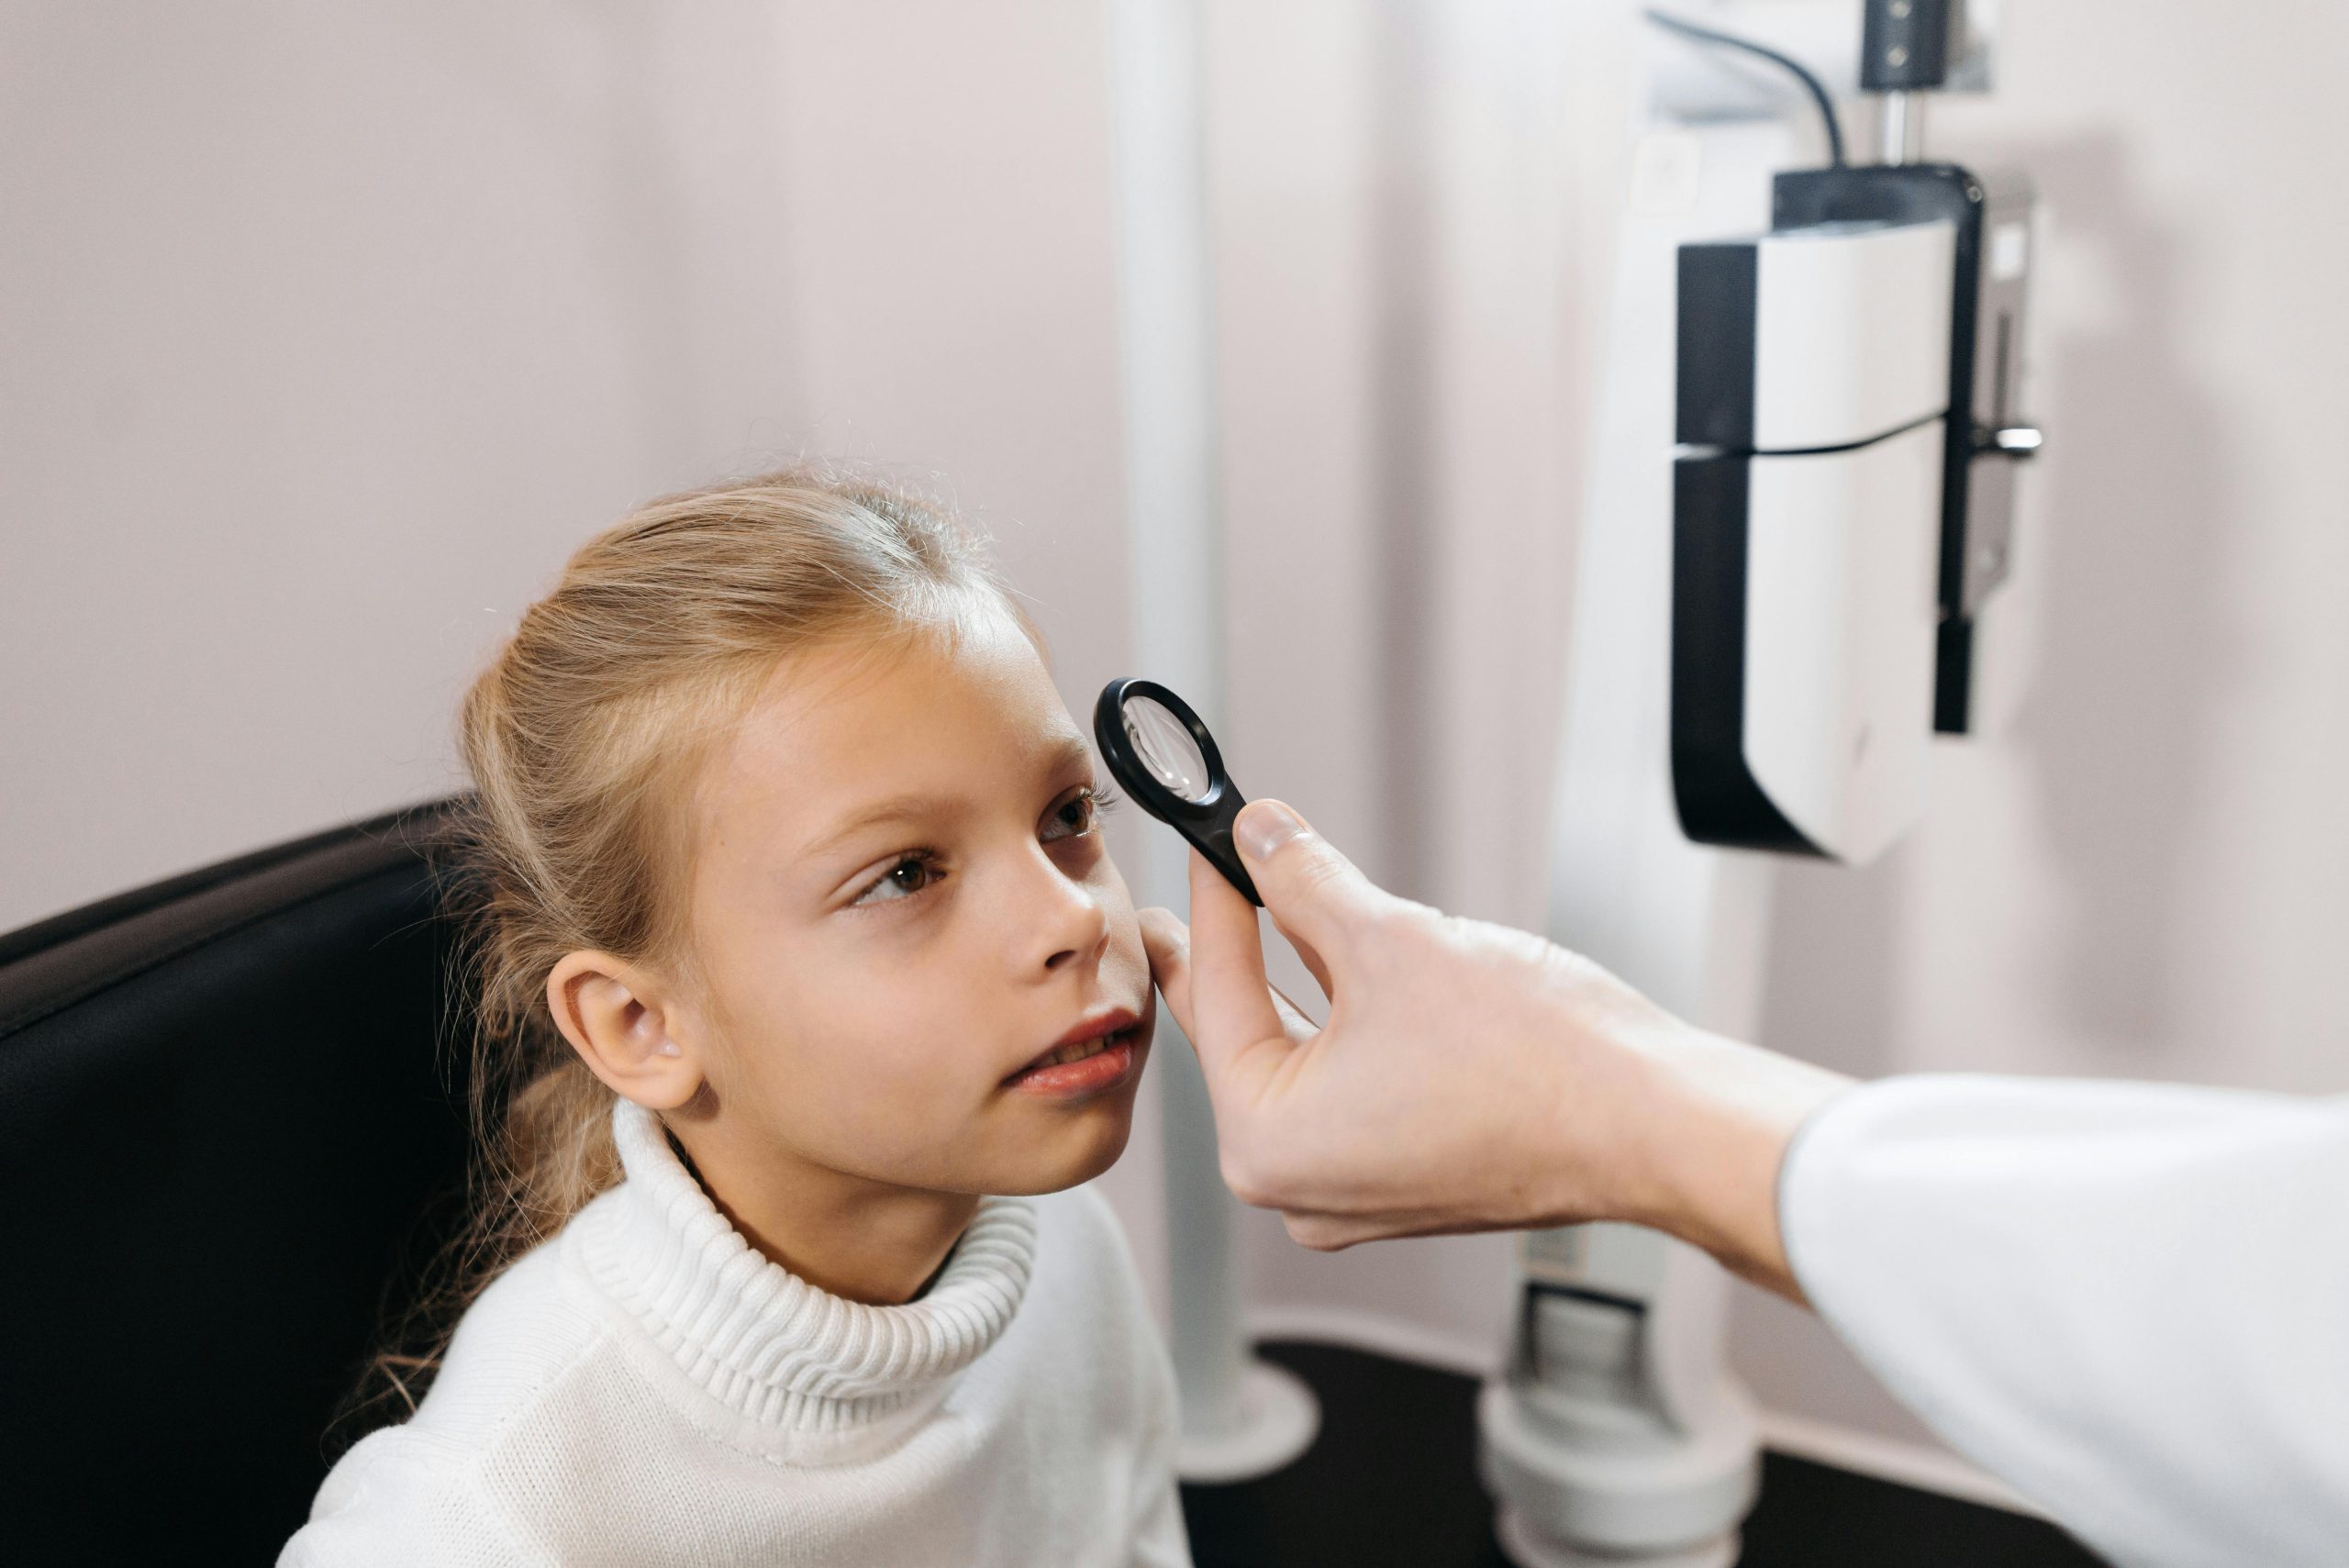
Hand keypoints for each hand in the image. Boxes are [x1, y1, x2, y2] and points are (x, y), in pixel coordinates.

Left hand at [1139, 801, 1848, 1296]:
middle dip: (1231, 951)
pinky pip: (1350, 1087)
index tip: (1210, 846)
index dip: (1214, 903)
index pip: (1220, 996)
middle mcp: (1299, 1188)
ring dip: (1294, 981)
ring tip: (1266, 910)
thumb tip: (1261, 836)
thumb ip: (1307, 882)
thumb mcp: (1393, 940)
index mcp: (1267, 1143)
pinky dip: (1344, 1024)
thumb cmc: (1539, 1063)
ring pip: (1301, 1060)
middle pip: (1246, 1036)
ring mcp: (1356, 1192)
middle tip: (1191, 896)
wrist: (1656, 1125)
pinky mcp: (1410, 1180)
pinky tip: (1338, 968)